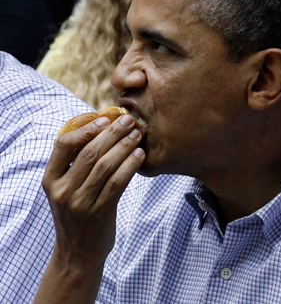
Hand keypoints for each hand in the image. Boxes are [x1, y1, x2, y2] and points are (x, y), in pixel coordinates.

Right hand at [43, 114, 143, 267]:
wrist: (78, 252)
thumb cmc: (77, 213)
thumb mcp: (67, 188)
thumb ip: (77, 164)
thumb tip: (103, 129)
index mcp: (50, 179)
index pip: (63, 145)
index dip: (86, 129)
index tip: (105, 119)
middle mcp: (62, 190)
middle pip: (89, 152)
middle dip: (112, 133)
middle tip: (130, 120)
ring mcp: (80, 202)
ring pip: (105, 165)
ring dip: (125, 146)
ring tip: (138, 134)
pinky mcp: (99, 212)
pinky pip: (118, 183)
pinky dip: (130, 165)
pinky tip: (140, 154)